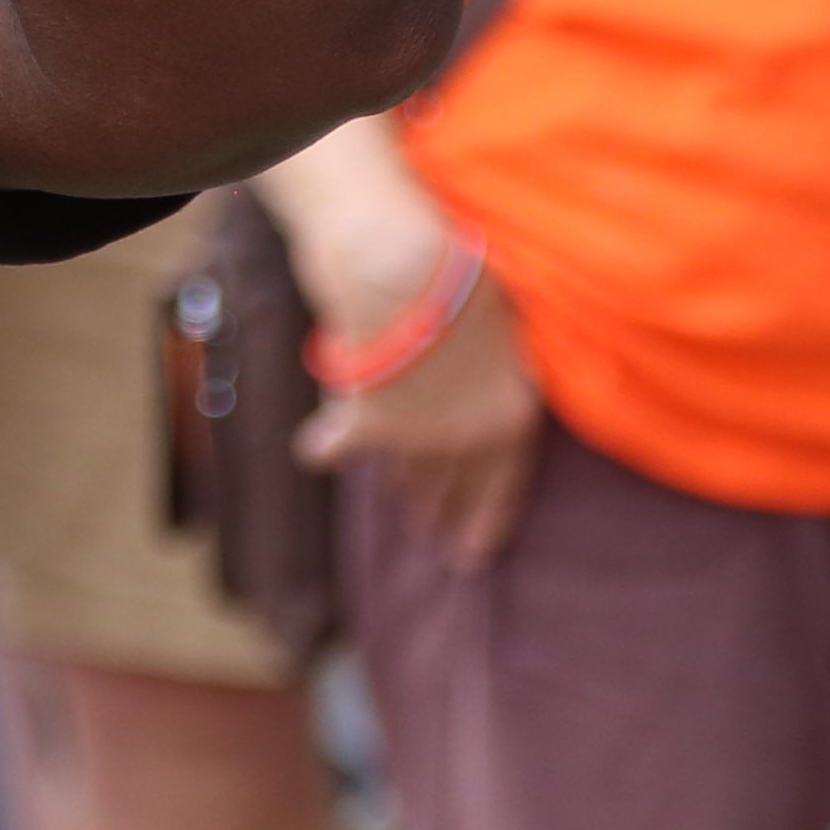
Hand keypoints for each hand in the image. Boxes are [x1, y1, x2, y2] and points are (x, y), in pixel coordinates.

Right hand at [297, 264, 543, 573]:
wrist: (407, 273)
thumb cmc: (461, 280)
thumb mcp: (497, 322)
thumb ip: (492, 360)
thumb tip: (480, 377)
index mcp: (513, 416)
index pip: (502, 488)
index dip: (484, 523)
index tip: (471, 556)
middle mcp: (468, 441)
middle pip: (450, 488)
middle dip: (441, 511)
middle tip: (435, 534)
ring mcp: (417, 439)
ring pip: (405, 475)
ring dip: (403, 488)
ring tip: (402, 501)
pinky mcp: (368, 428)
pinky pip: (339, 448)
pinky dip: (325, 446)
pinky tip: (315, 450)